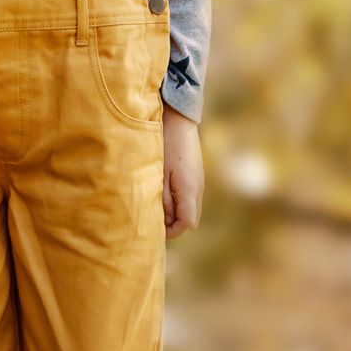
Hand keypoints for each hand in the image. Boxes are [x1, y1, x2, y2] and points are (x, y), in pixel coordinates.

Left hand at [161, 107, 202, 238]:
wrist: (178, 118)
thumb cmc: (164, 143)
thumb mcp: (158, 172)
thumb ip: (162, 199)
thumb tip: (164, 221)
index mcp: (190, 190)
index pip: (186, 224)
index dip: (171, 232)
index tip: (154, 230)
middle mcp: (198, 189)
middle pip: (190, 220)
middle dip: (173, 226)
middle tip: (152, 221)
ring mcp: (198, 182)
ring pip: (190, 210)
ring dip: (175, 214)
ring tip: (154, 208)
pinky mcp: (195, 176)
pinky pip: (189, 198)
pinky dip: (178, 204)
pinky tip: (161, 195)